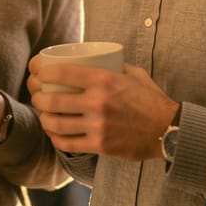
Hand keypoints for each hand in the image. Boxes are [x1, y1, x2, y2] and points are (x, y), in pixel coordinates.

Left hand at [28, 57, 177, 160]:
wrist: (169, 130)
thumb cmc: (150, 99)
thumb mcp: (132, 73)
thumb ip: (112, 66)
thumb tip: (92, 59)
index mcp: (104, 80)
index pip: (62, 73)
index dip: (42, 72)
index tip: (37, 72)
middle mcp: (98, 102)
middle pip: (53, 101)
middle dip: (38, 98)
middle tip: (37, 96)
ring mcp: (98, 126)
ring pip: (57, 124)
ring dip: (44, 119)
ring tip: (44, 114)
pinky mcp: (100, 145)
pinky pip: (68, 143)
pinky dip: (56, 138)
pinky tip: (54, 133)